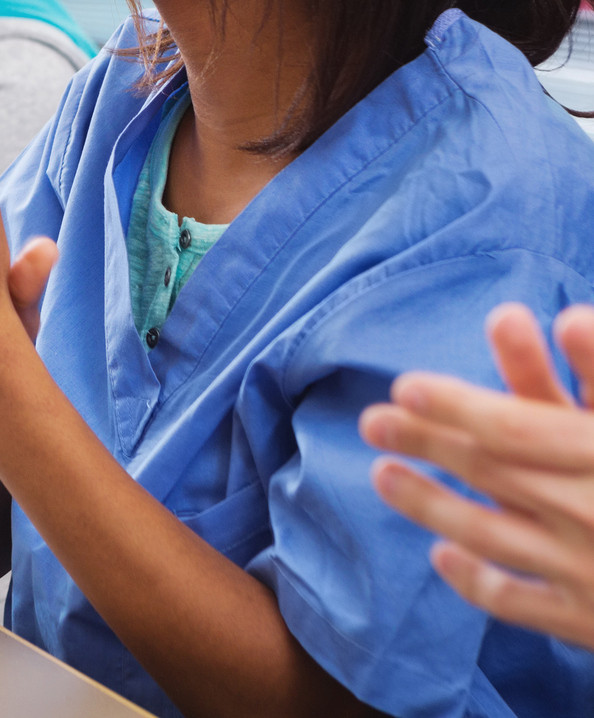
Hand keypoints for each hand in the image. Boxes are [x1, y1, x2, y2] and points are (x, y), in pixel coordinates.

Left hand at [360, 302, 593, 649]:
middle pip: (491, 474)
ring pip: (491, 536)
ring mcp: (589, 576)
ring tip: (381, 474)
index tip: (405, 382)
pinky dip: (477, 581)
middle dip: (427, 442)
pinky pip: (521, 605)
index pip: (518, 428)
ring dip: (429, 503)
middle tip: (371, 418)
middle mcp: (592, 516)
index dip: (457, 405)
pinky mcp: (593, 625)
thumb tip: (572, 318)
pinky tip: (442, 555)